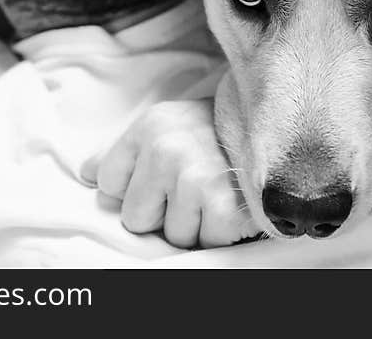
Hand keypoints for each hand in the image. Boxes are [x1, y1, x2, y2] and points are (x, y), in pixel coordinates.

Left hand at [81, 100, 258, 248]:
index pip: (107, 182)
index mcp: (151, 126)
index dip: (135, 189)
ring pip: (172, 236)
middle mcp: (167, 148)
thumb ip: (128, 152)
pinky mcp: (222, 207)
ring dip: (196, 224)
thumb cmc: (221, 136)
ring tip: (217, 194)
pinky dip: (221, 233)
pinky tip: (234, 205)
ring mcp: (194, 178)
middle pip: (135, 218)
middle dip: (164, 213)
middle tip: (196, 188)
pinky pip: (204, 243)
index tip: (164, 179)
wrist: (286, 131)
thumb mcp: (172, 127)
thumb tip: (85, 173)